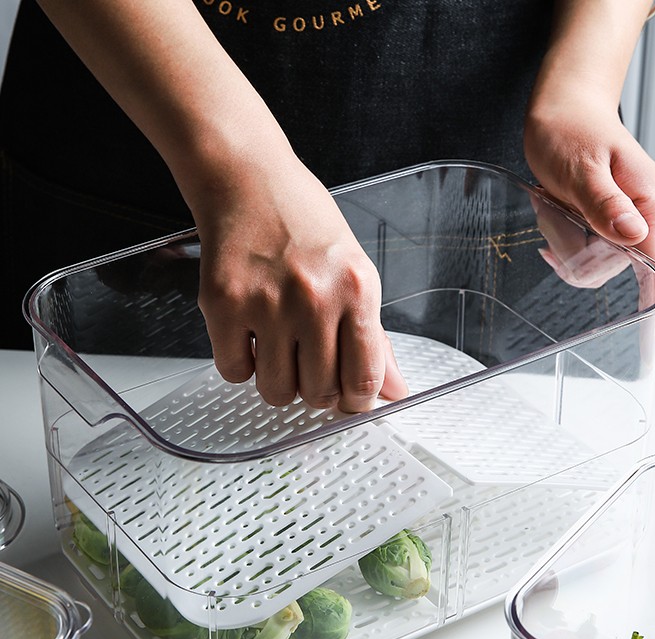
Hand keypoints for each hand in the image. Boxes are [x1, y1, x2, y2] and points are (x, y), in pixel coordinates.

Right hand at [189, 147, 407, 412]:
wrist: (247, 180)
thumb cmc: (304, 223)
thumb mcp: (356, 273)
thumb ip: (374, 338)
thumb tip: (392, 390)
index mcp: (357, 290)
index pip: (364, 378)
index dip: (357, 401)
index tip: (349, 400)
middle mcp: (314, 298)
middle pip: (319, 393)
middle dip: (316, 391)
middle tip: (310, 367)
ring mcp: (266, 303)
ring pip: (275, 391)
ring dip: (278, 381)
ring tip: (279, 349)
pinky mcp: (222, 304)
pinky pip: (233, 371)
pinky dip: (241, 364)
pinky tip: (250, 336)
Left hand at [524, 95, 654, 370]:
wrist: (562, 108)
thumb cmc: (571, 129)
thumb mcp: (582, 167)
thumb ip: (605, 204)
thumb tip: (634, 237)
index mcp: (652, 204)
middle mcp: (647, 217)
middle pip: (619, 273)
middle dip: (582, 257)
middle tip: (559, 216)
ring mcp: (628, 223)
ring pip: (596, 267)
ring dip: (567, 244)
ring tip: (555, 206)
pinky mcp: (609, 225)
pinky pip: (587, 254)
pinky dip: (565, 242)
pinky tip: (554, 219)